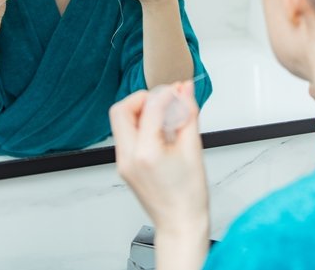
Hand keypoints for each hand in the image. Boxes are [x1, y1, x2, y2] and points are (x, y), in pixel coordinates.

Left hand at [110, 81, 208, 233]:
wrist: (180, 224)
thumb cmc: (189, 196)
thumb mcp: (194, 150)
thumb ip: (189, 114)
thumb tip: (185, 90)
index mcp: (146, 153)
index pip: (149, 108)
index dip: (165, 94)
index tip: (178, 91)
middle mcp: (128, 157)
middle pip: (121, 110)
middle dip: (142, 99)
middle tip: (163, 100)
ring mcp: (123, 163)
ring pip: (121, 122)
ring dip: (140, 111)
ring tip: (164, 116)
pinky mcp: (124, 166)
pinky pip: (126, 136)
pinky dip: (140, 126)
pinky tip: (160, 131)